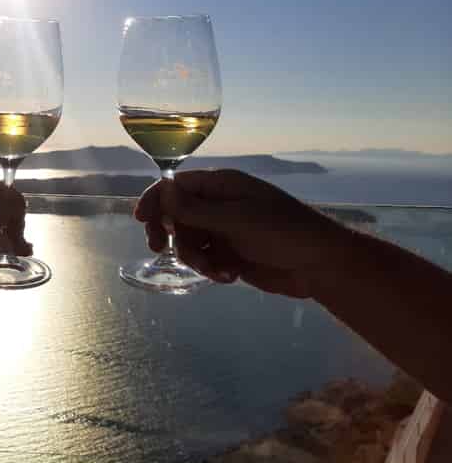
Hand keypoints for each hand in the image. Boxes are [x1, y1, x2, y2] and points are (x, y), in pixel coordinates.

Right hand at [135, 169, 349, 297]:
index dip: (156, 200)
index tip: (141, 220)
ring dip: (195, 257)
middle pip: (176, 215)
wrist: (320, 265)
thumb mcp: (236, 219)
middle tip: (159, 249)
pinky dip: (210, 269)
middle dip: (169, 232)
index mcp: (222, 186)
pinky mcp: (230, 254)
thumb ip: (196, 209)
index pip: (176, 186)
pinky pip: (204, 259)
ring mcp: (224, 230)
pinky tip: (229, 276)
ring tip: (216, 269)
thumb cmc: (283, 232)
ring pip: (188, 241)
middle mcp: (219, 205)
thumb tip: (162, 192)